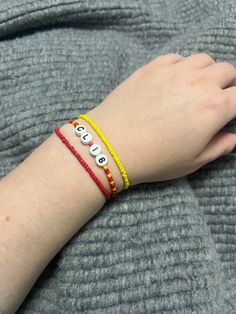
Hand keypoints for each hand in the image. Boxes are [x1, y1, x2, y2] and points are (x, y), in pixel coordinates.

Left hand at [85, 53, 235, 186]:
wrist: (111, 146)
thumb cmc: (153, 159)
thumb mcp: (192, 161)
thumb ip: (219, 147)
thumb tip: (234, 139)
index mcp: (214, 108)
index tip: (230, 110)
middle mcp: (198, 83)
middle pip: (226, 71)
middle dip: (226, 85)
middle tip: (215, 99)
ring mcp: (174, 71)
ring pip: (203, 60)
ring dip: (206, 72)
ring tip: (195, 87)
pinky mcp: (152, 67)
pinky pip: (177, 58)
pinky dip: (182, 66)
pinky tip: (173, 81)